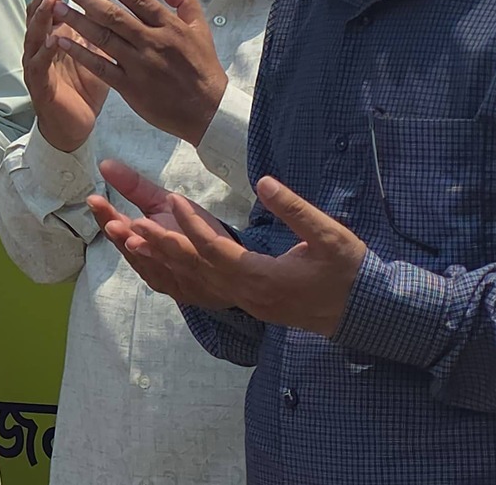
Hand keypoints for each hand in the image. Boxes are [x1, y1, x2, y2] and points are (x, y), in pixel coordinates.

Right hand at [23, 0, 108, 153]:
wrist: (75, 125)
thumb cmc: (85, 86)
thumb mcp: (95, 48)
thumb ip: (96, 20)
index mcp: (56, 33)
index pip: (52, 1)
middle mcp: (41, 44)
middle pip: (39, 11)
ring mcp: (36, 62)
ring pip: (34, 34)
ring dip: (42, 17)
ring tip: (52, 0)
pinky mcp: (38, 83)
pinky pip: (38, 64)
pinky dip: (44, 51)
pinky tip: (52, 40)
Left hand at [47, 0, 228, 145]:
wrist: (209, 111)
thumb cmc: (203, 67)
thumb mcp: (201, 28)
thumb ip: (183, 0)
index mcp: (169, 26)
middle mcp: (153, 42)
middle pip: (114, 16)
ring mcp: (140, 65)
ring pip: (103, 38)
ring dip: (77, 21)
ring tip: (56, 7)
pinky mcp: (130, 87)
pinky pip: (100, 66)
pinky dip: (80, 53)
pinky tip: (62, 41)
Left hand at [93, 160, 364, 335]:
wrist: (365, 312)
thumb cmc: (349, 272)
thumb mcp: (329, 236)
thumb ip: (296, 210)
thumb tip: (264, 182)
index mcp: (262, 278)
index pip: (215, 251)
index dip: (192, 226)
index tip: (174, 200)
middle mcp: (246, 294)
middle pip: (194, 269)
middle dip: (161, 245)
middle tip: (130, 224)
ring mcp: (245, 302)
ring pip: (194, 281)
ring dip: (163, 261)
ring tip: (131, 240)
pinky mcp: (247, 302)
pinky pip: (203, 288)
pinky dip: (179, 273)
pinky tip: (160, 260)